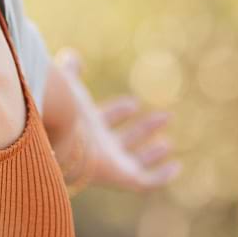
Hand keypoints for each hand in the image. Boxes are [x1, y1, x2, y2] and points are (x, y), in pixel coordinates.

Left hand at [52, 49, 179, 193]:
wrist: (62, 135)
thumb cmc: (64, 109)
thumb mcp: (69, 85)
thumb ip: (70, 72)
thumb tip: (71, 55)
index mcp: (85, 127)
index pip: (105, 120)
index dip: (119, 112)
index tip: (134, 103)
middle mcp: (98, 147)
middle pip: (123, 141)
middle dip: (143, 130)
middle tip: (165, 117)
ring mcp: (111, 164)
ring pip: (135, 162)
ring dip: (152, 153)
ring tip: (168, 143)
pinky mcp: (123, 177)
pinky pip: (146, 181)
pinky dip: (161, 176)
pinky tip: (175, 167)